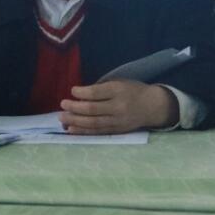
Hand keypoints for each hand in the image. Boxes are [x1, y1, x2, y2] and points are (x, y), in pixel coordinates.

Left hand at [59, 80, 178, 133]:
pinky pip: (97, 132)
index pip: (97, 92)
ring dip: (75, 121)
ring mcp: (118, 121)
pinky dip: (83, 131)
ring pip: (93, 123)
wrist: (153, 106)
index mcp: (119, 90)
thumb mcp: (120, 83)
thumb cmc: (133, 91)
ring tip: (62, 118)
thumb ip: (101, 88)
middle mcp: (118, 107)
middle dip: (75, 107)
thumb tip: (79, 95)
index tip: (72, 90)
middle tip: (62, 104)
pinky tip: (71, 129)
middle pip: (93, 109)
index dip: (82, 92)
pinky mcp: (117, 131)